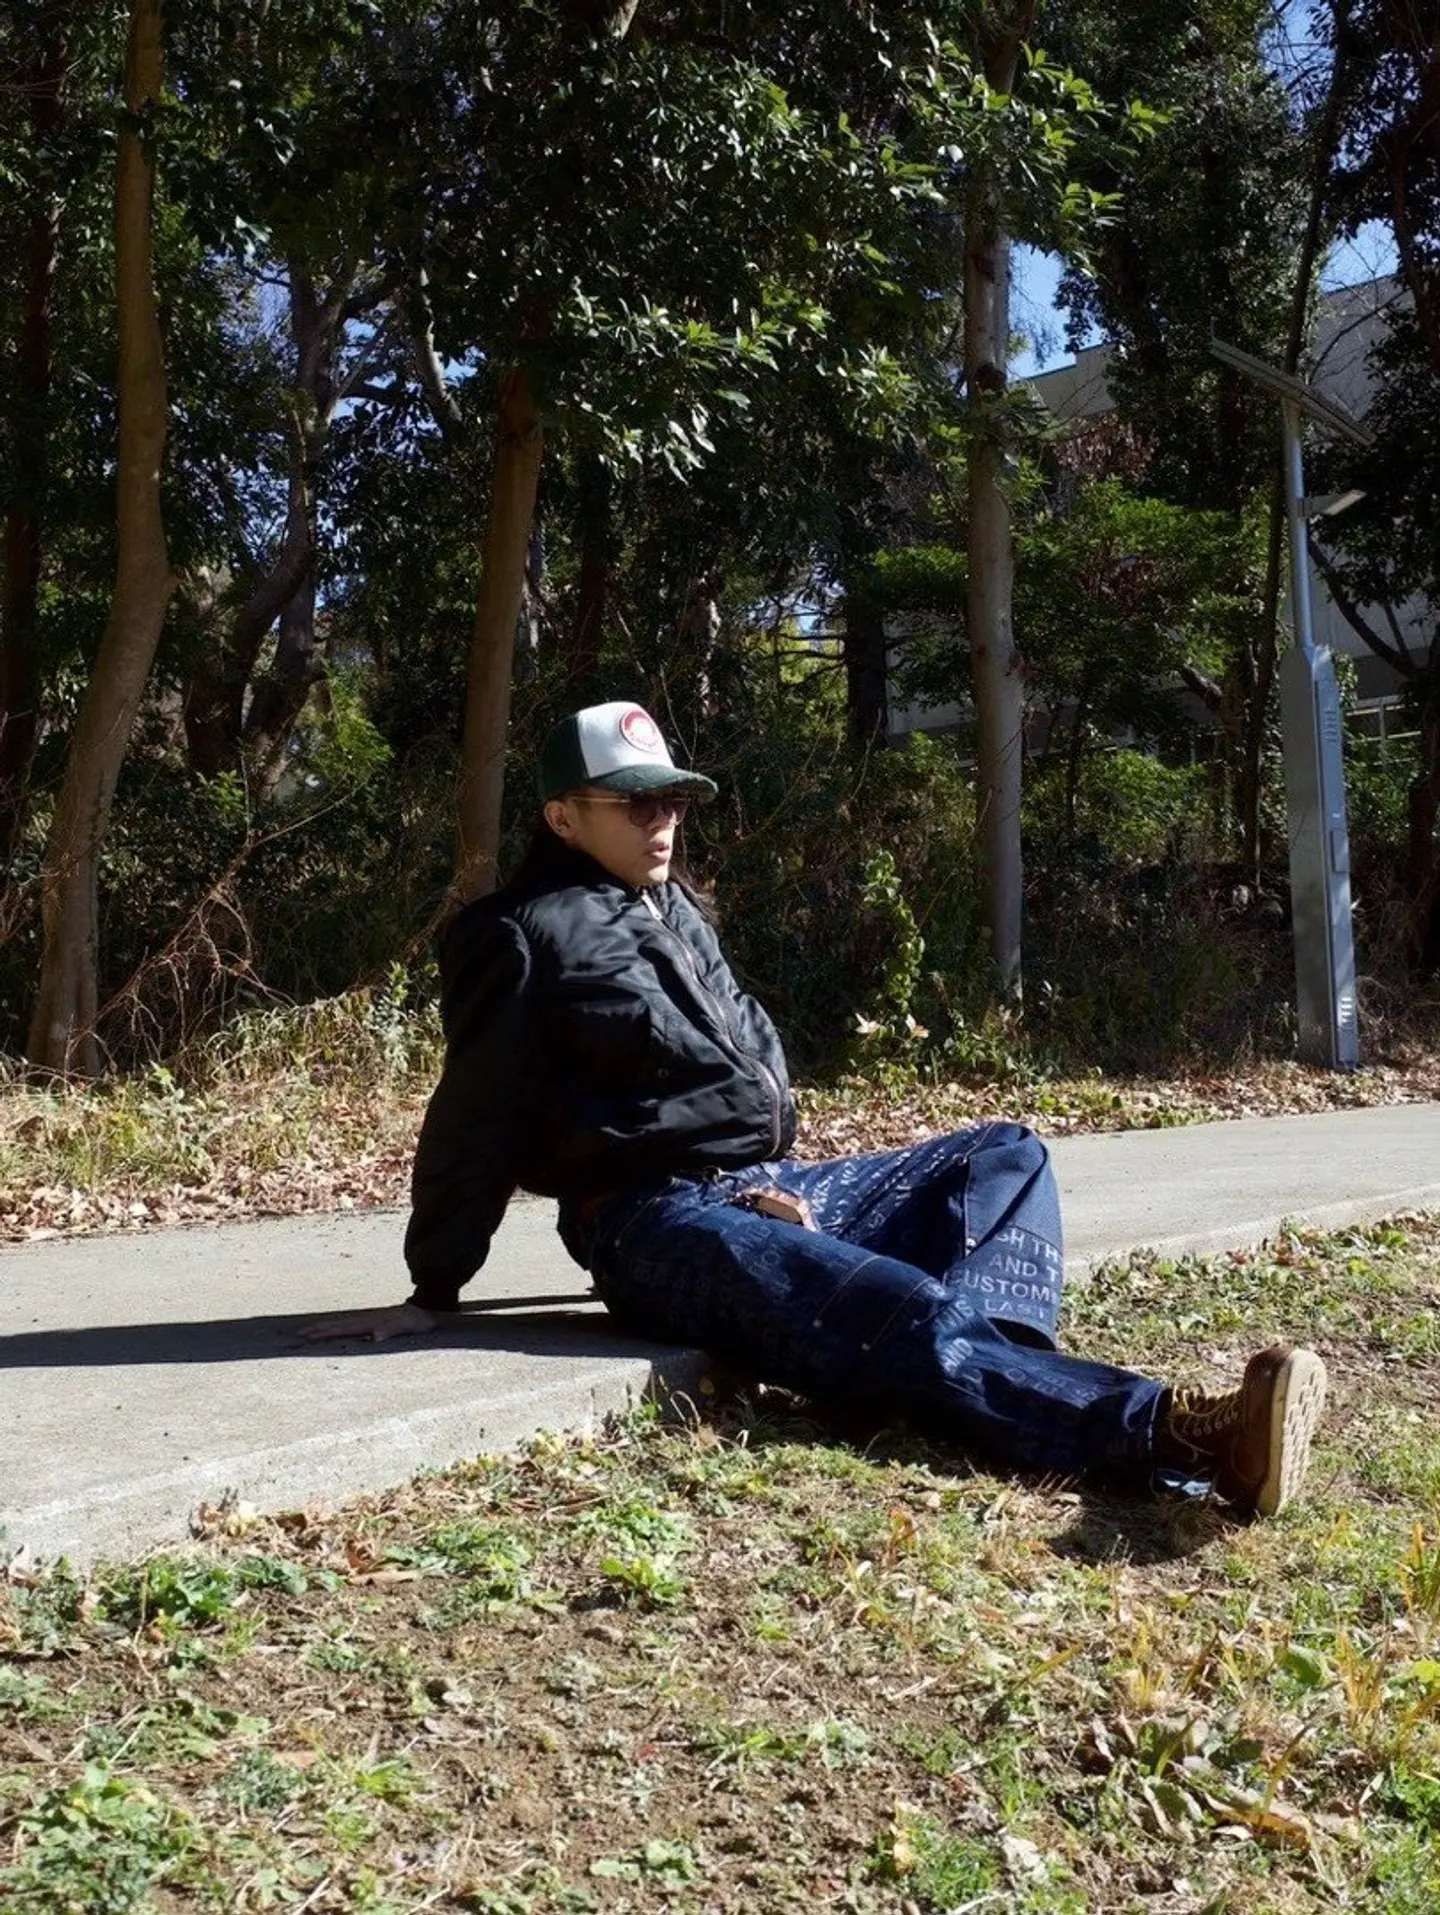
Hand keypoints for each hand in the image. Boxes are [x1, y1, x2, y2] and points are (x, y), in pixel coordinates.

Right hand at [299, 1301, 443, 1343]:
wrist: (427, 1309)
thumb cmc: (418, 1321)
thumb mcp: (408, 1325)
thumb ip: (392, 1329)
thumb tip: (374, 1337)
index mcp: (371, 1321)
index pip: (344, 1328)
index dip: (327, 1332)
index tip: (310, 1335)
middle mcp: (367, 1319)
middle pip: (339, 1325)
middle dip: (319, 1329)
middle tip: (299, 1334)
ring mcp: (369, 1320)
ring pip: (343, 1324)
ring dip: (326, 1328)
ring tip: (309, 1331)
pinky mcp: (373, 1323)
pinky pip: (351, 1327)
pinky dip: (338, 1329)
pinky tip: (332, 1332)